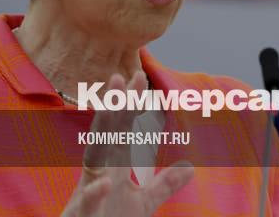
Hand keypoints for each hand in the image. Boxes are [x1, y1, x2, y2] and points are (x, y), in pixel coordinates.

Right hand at [60, 72, 192, 215]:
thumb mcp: (143, 204)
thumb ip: (163, 185)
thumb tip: (190, 167)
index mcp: (113, 169)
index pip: (124, 132)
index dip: (131, 107)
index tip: (139, 77)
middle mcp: (99, 176)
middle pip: (108, 136)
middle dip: (115, 108)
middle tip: (121, 75)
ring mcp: (90, 194)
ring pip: (93, 161)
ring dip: (100, 136)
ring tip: (111, 108)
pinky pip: (88, 204)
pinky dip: (95, 194)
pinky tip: (105, 184)